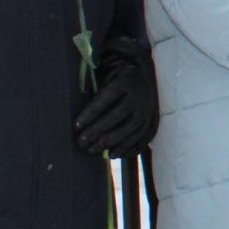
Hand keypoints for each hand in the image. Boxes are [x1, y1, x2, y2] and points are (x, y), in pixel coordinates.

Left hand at [75, 36, 158, 156]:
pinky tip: (113, 154)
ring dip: (109, 142)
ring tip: (93, 150)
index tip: (76, 125)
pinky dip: (127, 148)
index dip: (90, 113)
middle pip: (116, 116)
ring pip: (129, 129)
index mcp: (126, 80)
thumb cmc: (116, 79)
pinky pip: (141, 137)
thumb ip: (94, 84)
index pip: (106, 99)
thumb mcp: (107, 75)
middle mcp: (139, 95)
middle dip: (97, 131)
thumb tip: (77, 90)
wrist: (144, 78)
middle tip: (81, 142)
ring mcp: (147, 109)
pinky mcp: (152, 120)